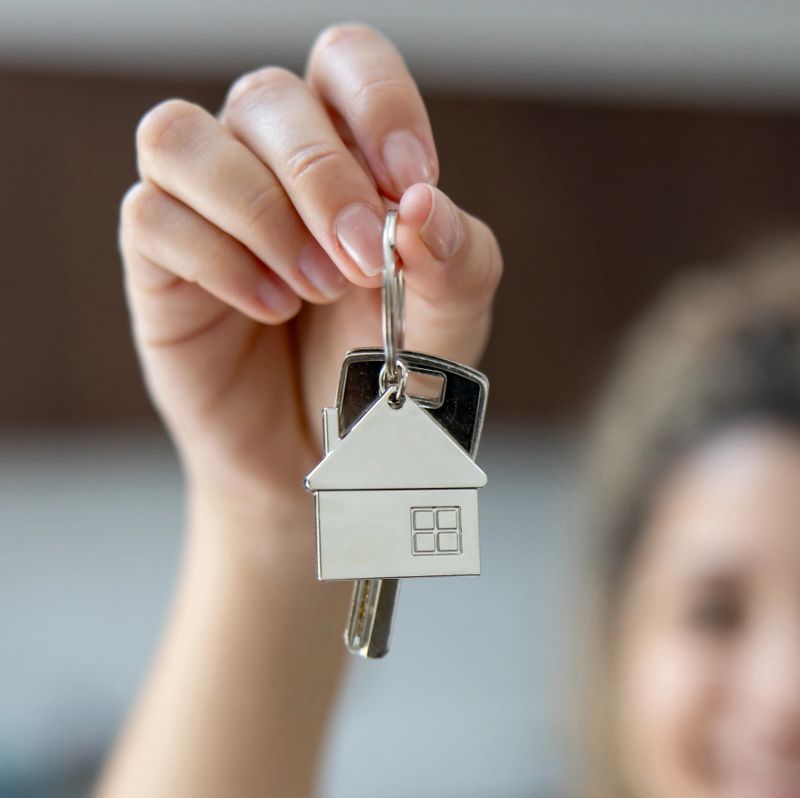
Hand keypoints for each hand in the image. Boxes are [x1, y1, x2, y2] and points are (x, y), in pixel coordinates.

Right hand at [119, 23, 502, 543]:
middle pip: (267, 99)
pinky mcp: (157, 264)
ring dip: (257, 211)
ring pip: (180, 136)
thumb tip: (423, 205)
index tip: (410, 181)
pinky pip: (151, 216)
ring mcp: (204, 207)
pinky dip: (216, 260)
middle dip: (322, 179)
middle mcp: (266, 161)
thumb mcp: (448, 322)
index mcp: (347, 150)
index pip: (345, 61)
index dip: (377, 104)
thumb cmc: (385, 375)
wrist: (328, 461)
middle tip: (362, 264)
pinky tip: (268, 308)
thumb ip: (456, 257)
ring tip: (310, 288)